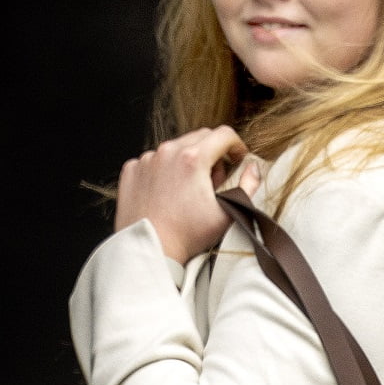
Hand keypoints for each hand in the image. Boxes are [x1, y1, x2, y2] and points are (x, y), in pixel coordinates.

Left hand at [115, 127, 263, 262]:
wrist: (150, 250)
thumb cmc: (187, 236)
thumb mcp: (228, 213)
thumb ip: (248, 185)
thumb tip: (252, 167)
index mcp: (193, 158)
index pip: (224, 134)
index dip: (236, 146)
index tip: (237, 159)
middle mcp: (168, 152)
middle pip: (200, 137)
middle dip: (213, 152)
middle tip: (214, 180)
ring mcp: (146, 160)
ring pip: (176, 147)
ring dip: (187, 160)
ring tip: (189, 189)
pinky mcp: (131, 170)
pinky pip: (154, 159)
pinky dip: (164, 169)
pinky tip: (168, 192)